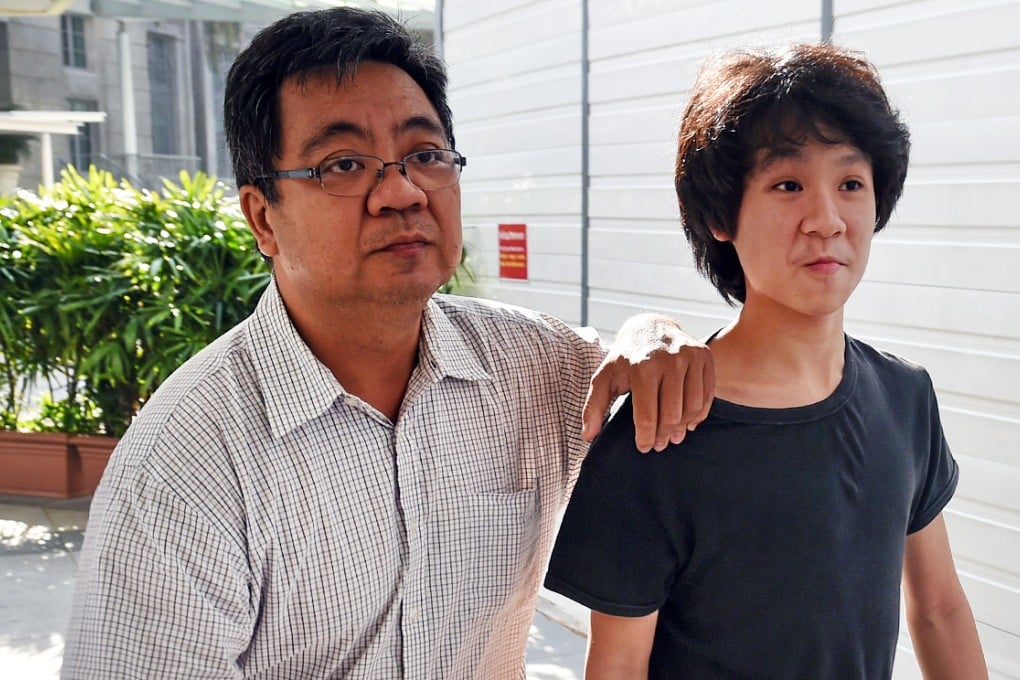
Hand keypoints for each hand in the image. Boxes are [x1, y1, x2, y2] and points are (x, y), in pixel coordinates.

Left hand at [582, 314, 714, 451]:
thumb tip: (588, 435)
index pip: (647, 416)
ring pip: (692, 407)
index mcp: (642, 366)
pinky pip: (707, 396)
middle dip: (664, 436)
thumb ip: (593, 406)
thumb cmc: (626, 357)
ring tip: (673, 436)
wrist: (651, 326)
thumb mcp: (605, 377)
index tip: (644, 447)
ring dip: (682, 428)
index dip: (646, 438)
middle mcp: (669, 359)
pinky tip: (688, 422)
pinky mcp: (705, 357)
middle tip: (659, 445)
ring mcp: (690, 357)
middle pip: (672, 415)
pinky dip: (699, 414)